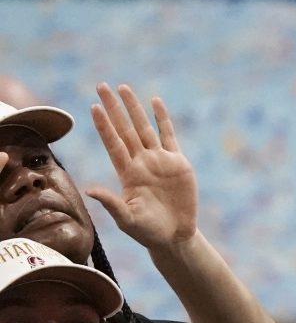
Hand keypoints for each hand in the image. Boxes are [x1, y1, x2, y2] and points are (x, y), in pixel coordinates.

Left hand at [86, 84, 197, 250]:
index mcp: (127, 174)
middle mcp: (141, 162)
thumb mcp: (127, 220)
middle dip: (114, 107)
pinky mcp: (177, 163)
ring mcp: (159, 160)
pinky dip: (162, 119)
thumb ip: (111, 203)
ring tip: (123, 88)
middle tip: (101, 86)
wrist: (175, 236)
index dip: (104, 126)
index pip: (113, 143)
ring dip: (134, 108)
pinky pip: (168, 136)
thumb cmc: (148, 231)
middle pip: (124, 129)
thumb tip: (90, 190)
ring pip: (144, 128)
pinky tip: (155, 102)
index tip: (94, 107)